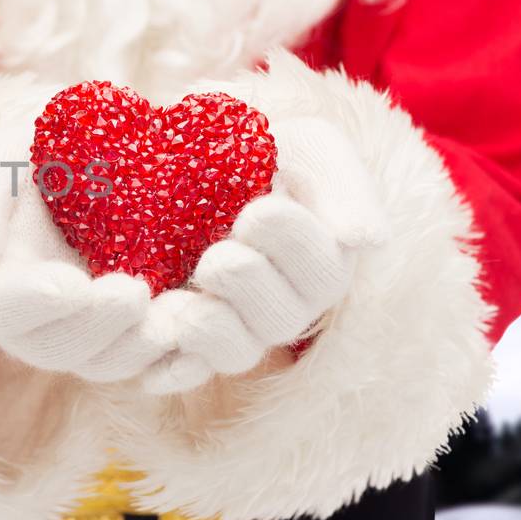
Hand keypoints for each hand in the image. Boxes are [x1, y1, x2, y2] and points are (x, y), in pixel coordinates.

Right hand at [0, 159, 177, 383]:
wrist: (73, 166)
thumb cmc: (16, 160)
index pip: (2, 308)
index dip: (35, 302)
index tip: (70, 285)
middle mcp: (26, 324)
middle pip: (55, 346)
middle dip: (96, 326)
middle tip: (134, 293)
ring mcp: (76, 334)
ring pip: (101, 362)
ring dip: (136, 347)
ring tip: (173, 317)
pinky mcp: (122, 335)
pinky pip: (144, 363)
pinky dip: (170, 358)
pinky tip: (197, 340)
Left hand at [140, 117, 389, 390]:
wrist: (185, 159)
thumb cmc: (261, 152)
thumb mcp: (308, 148)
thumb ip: (343, 187)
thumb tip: (367, 240)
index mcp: (321, 263)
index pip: (323, 272)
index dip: (293, 246)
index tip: (260, 210)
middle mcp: (283, 305)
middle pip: (279, 319)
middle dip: (249, 286)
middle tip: (218, 255)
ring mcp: (233, 326)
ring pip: (235, 352)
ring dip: (212, 329)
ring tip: (185, 304)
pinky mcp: (181, 341)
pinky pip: (181, 370)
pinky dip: (170, 367)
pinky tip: (153, 355)